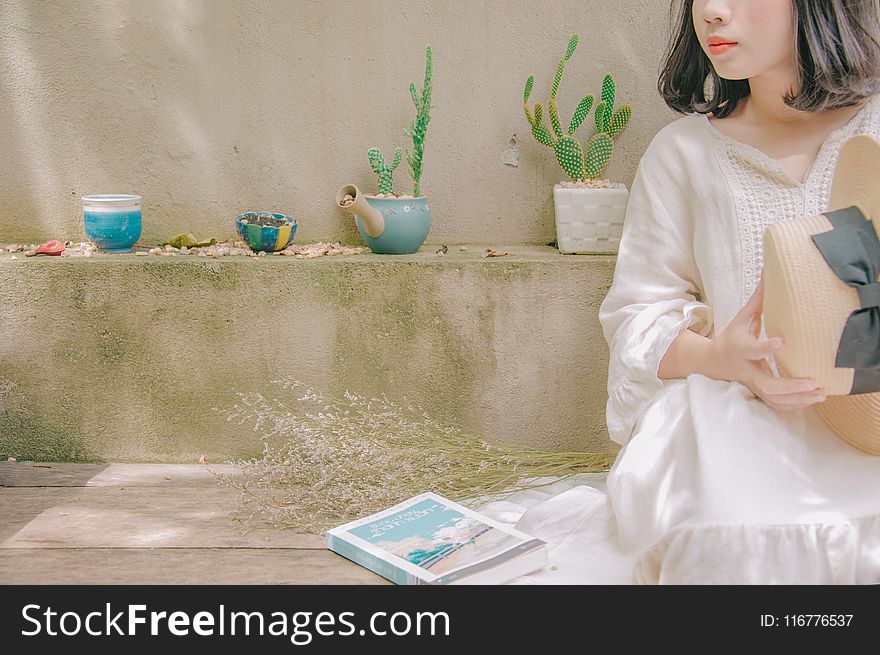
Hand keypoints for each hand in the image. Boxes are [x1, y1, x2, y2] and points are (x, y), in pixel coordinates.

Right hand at [710, 271, 825, 411]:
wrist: (712, 362)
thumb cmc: (732, 336)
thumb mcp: (742, 317)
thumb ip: (760, 299)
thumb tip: (770, 272)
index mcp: (740, 348)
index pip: (752, 349)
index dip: (765, 347)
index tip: (782, 341)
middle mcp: (746, 369)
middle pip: (766, 385)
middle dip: (790, 386)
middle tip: (812, 382)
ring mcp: (752, 384)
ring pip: (774, 399)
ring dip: (798, 399)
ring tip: (820, 393)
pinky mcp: (758, 392)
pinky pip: (776, 404)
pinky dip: (795, 405)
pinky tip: (812, 399)